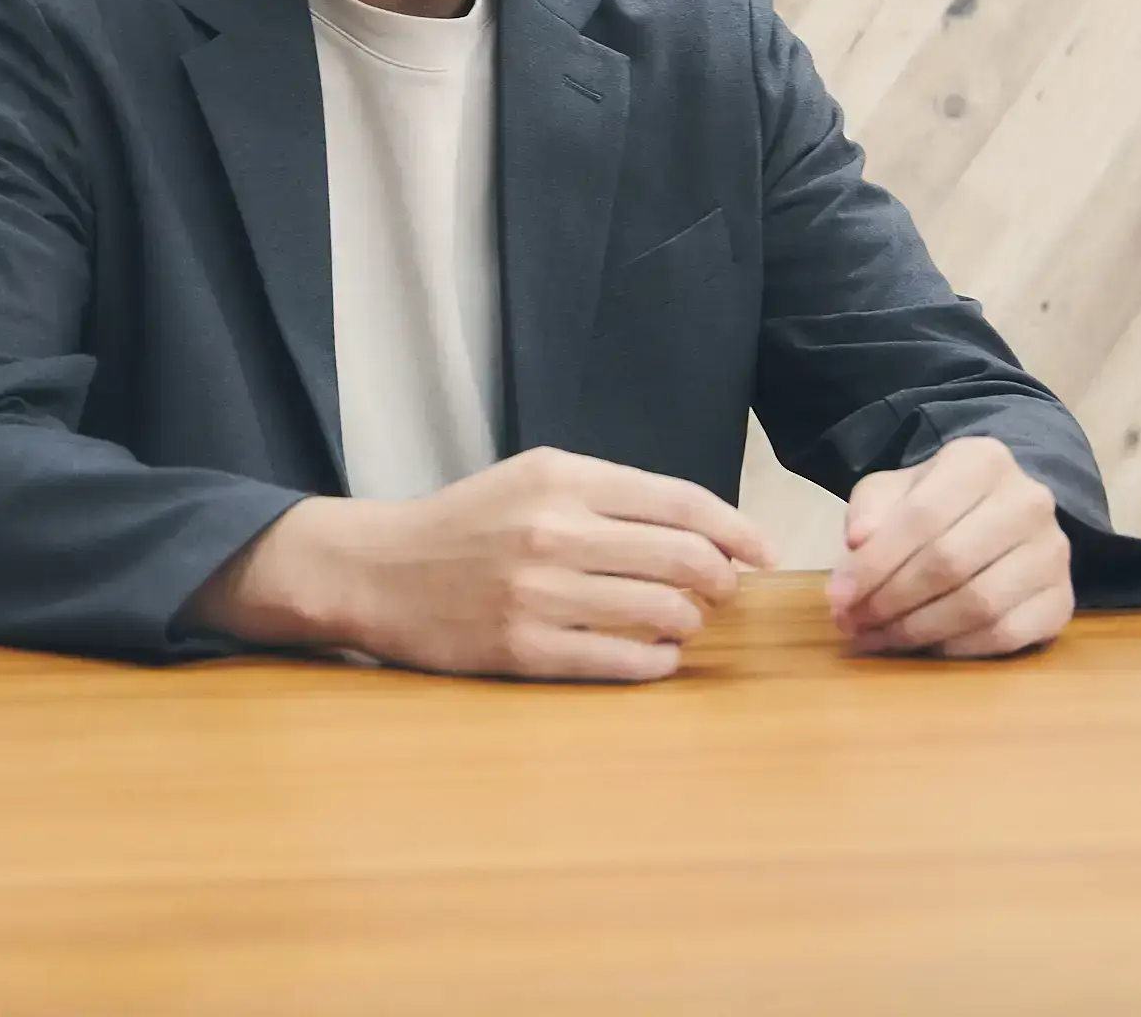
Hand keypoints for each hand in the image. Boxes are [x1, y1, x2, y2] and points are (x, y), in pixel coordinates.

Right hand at [186, 447, 777, 682]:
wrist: (378, 570)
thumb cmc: (466, 523)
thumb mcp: (532, 479)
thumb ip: (611, 496)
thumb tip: (708, 533)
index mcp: (559, 478)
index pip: (678, 502)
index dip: (736, 529)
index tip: (762, 551)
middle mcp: (552, 532)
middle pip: (684, 559)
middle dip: (722, 580)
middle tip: (724, 591)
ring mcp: (538, 595)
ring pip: (663, 613)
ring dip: (689, 622)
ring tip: (678, 620)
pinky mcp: (524, 650)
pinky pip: (623, 663)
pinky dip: (657, 661)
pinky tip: (656, 654)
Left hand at [828, 436, 1071, 657]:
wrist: (997, 515)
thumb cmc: (935, 503)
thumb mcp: (895, 491)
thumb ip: (871, 510)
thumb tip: (859, 542)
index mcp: (983, 460)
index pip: (922, 516)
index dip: (874, 563)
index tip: (837, 597)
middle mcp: (1029, 501)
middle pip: (949, 562)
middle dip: (890, 600)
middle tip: (854, 623)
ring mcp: (1054, 552)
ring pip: (979, 603)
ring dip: (918, 630)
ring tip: (879, 637)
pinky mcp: (1063, 600)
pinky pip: (1008, 635)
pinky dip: (960, 647)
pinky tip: (926, 646)